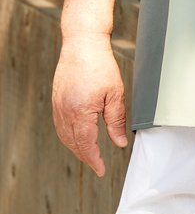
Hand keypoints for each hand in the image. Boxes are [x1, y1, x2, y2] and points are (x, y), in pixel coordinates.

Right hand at [52, 34, 127, 176]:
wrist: (82, 43)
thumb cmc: (100, 64)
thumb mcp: (115, 93)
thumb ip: (116, 121)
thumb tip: (119, 142)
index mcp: (81, 112)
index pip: (86, 145)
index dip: (94, 160)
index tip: (101, 170)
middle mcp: (65, 111)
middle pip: (74, 143)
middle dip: (85, 156)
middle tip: (97, 163)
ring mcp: (58, 105)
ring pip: (64, 135)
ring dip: (76, 147)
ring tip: (89, 153)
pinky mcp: (56, 99)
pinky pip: (60, 124)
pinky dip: (68, 135)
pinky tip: (77, 135)